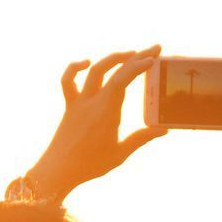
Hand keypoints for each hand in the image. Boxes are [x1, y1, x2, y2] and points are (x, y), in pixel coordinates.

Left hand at [27, 46, 167, 201]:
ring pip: (94, 70)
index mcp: (106, 112)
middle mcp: (92, 102)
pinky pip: (68, 81)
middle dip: (135, 57)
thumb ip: (141, 139)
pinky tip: (86, 62)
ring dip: (113, 59)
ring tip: (130, 55)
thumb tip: (163, 129)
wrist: (58, 170)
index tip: (153, 59)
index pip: (123, 79)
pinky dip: (75, 67)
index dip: (139, 66)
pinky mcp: (69, 106)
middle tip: (153, 50)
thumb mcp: (120, 154)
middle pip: (113, 70)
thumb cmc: (90, 165)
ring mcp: (79, 102)